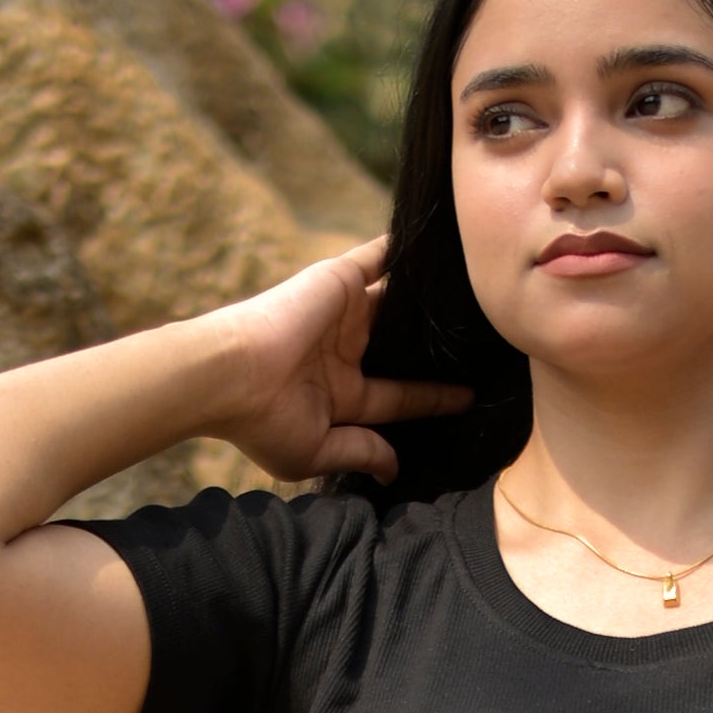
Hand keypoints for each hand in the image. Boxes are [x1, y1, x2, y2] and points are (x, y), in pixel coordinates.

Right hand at [212, 243, 467, 487]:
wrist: (230, 375)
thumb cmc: (262, 421)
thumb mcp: (316, 450)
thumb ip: (362, 452)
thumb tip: (394, 470)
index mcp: (340, 392)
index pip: (400, 395)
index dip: (434, 397)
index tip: (469, 397)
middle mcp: (345, 350)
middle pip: (402, 343)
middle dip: (434, 343)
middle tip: (482, 339)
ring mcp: (344, 312)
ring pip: (399, 298)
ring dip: (430, 294)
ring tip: (477, 288)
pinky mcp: (340, 279)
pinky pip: (381, 255)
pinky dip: (407, 247)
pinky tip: (446, 242)